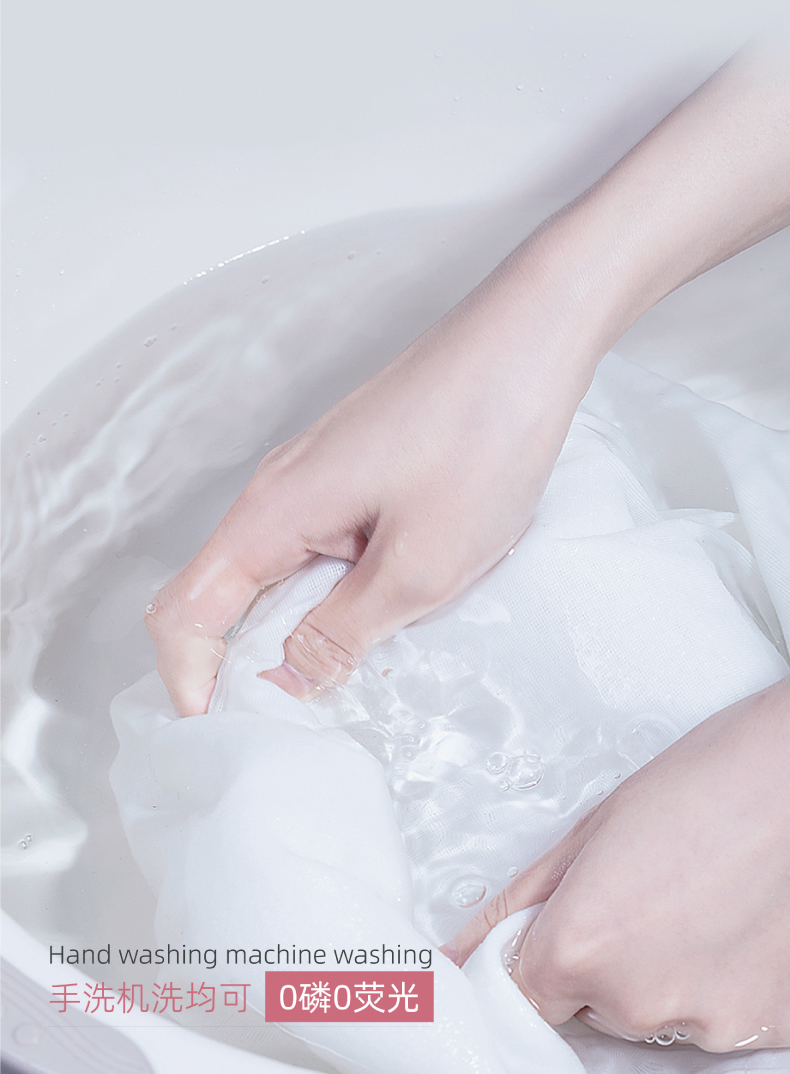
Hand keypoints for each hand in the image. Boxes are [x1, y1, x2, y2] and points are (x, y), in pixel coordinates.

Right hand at [146, 44, 789, 717]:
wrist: (532, 339)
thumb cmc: (482, 436)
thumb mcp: (422, 567)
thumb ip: (344, 633)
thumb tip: (286, 682)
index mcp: (271, 512)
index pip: (185, 611)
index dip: (190, 680)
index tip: (225, 734)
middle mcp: (277, 490)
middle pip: (221, 594)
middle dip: (246, 666)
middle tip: (305, 723)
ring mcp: (315, 477)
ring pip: (276, 572)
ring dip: (300, 629)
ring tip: (359, 674)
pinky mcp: (354, 470)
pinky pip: (320, 546)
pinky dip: (337, 592)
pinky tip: (393, 611)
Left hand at [448, 677, 789, 1052]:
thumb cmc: (704, 782)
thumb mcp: (592, 829)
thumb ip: (521, 903)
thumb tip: (464, 949)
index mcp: (581, 947)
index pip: (521, 994)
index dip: (532, 956)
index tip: (547, 932)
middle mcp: (638, 1000)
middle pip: (587, 1004)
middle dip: (598, 957)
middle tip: (641, 889)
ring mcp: (706, 1022)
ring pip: (649, 1012)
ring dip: (657, 972)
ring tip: (694, 899)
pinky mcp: (762, 1031)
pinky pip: (710, 1016)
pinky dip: (713, 981)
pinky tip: (730, 923)